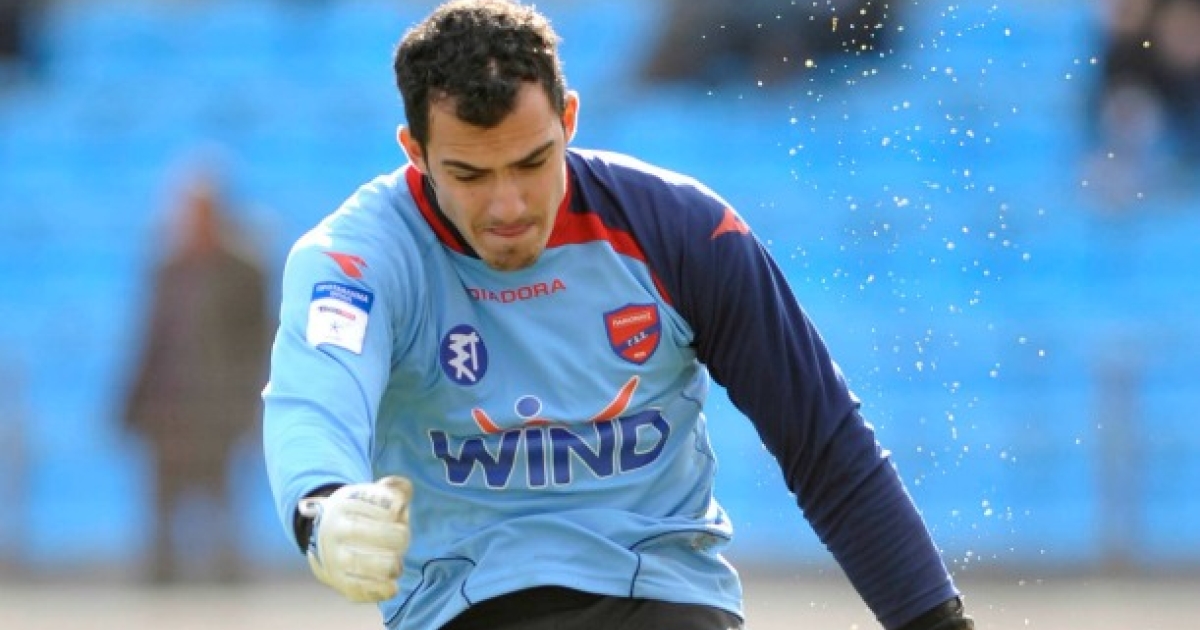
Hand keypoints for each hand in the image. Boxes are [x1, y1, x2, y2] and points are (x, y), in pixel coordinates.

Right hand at [299, 476, 412, 601]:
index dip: (397, 509)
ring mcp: (335, 558)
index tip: (398, 512)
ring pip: (365, 564)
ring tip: (396, 563)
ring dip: (391, 565)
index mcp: (345, 504)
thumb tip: (401, 500)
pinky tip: (392, 585)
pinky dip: (381, 590)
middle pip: (377, 534)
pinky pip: (360, 590)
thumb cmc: (362, 514)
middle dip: (399, 538)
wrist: (324, 537)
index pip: (382, 505)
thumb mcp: (374, 493)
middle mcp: (335, 530)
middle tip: (402, 539)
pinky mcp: (338, 581)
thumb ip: (395, 488)